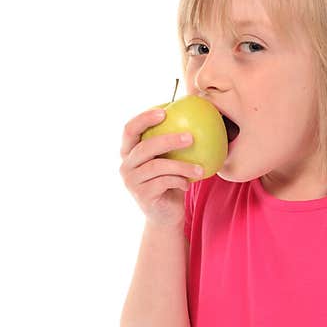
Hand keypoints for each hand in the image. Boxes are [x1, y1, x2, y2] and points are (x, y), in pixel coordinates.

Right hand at [119, 108, 201, 227]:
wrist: (165, 215)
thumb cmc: (169, 182)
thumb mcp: (170, 160)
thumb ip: (172, 143)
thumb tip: (195, 116)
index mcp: (129, 152)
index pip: (129, 129)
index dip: (143, 118)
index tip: (164, 111)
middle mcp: (126, 165)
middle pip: (145, 147)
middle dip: (168, 140)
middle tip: (190, 137)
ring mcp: (131, 181)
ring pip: (157, 166)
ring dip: (182, 166)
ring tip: (200, 168)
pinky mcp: (142, 195)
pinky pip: (164, 182)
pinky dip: (180, 181)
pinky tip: (189, 183)